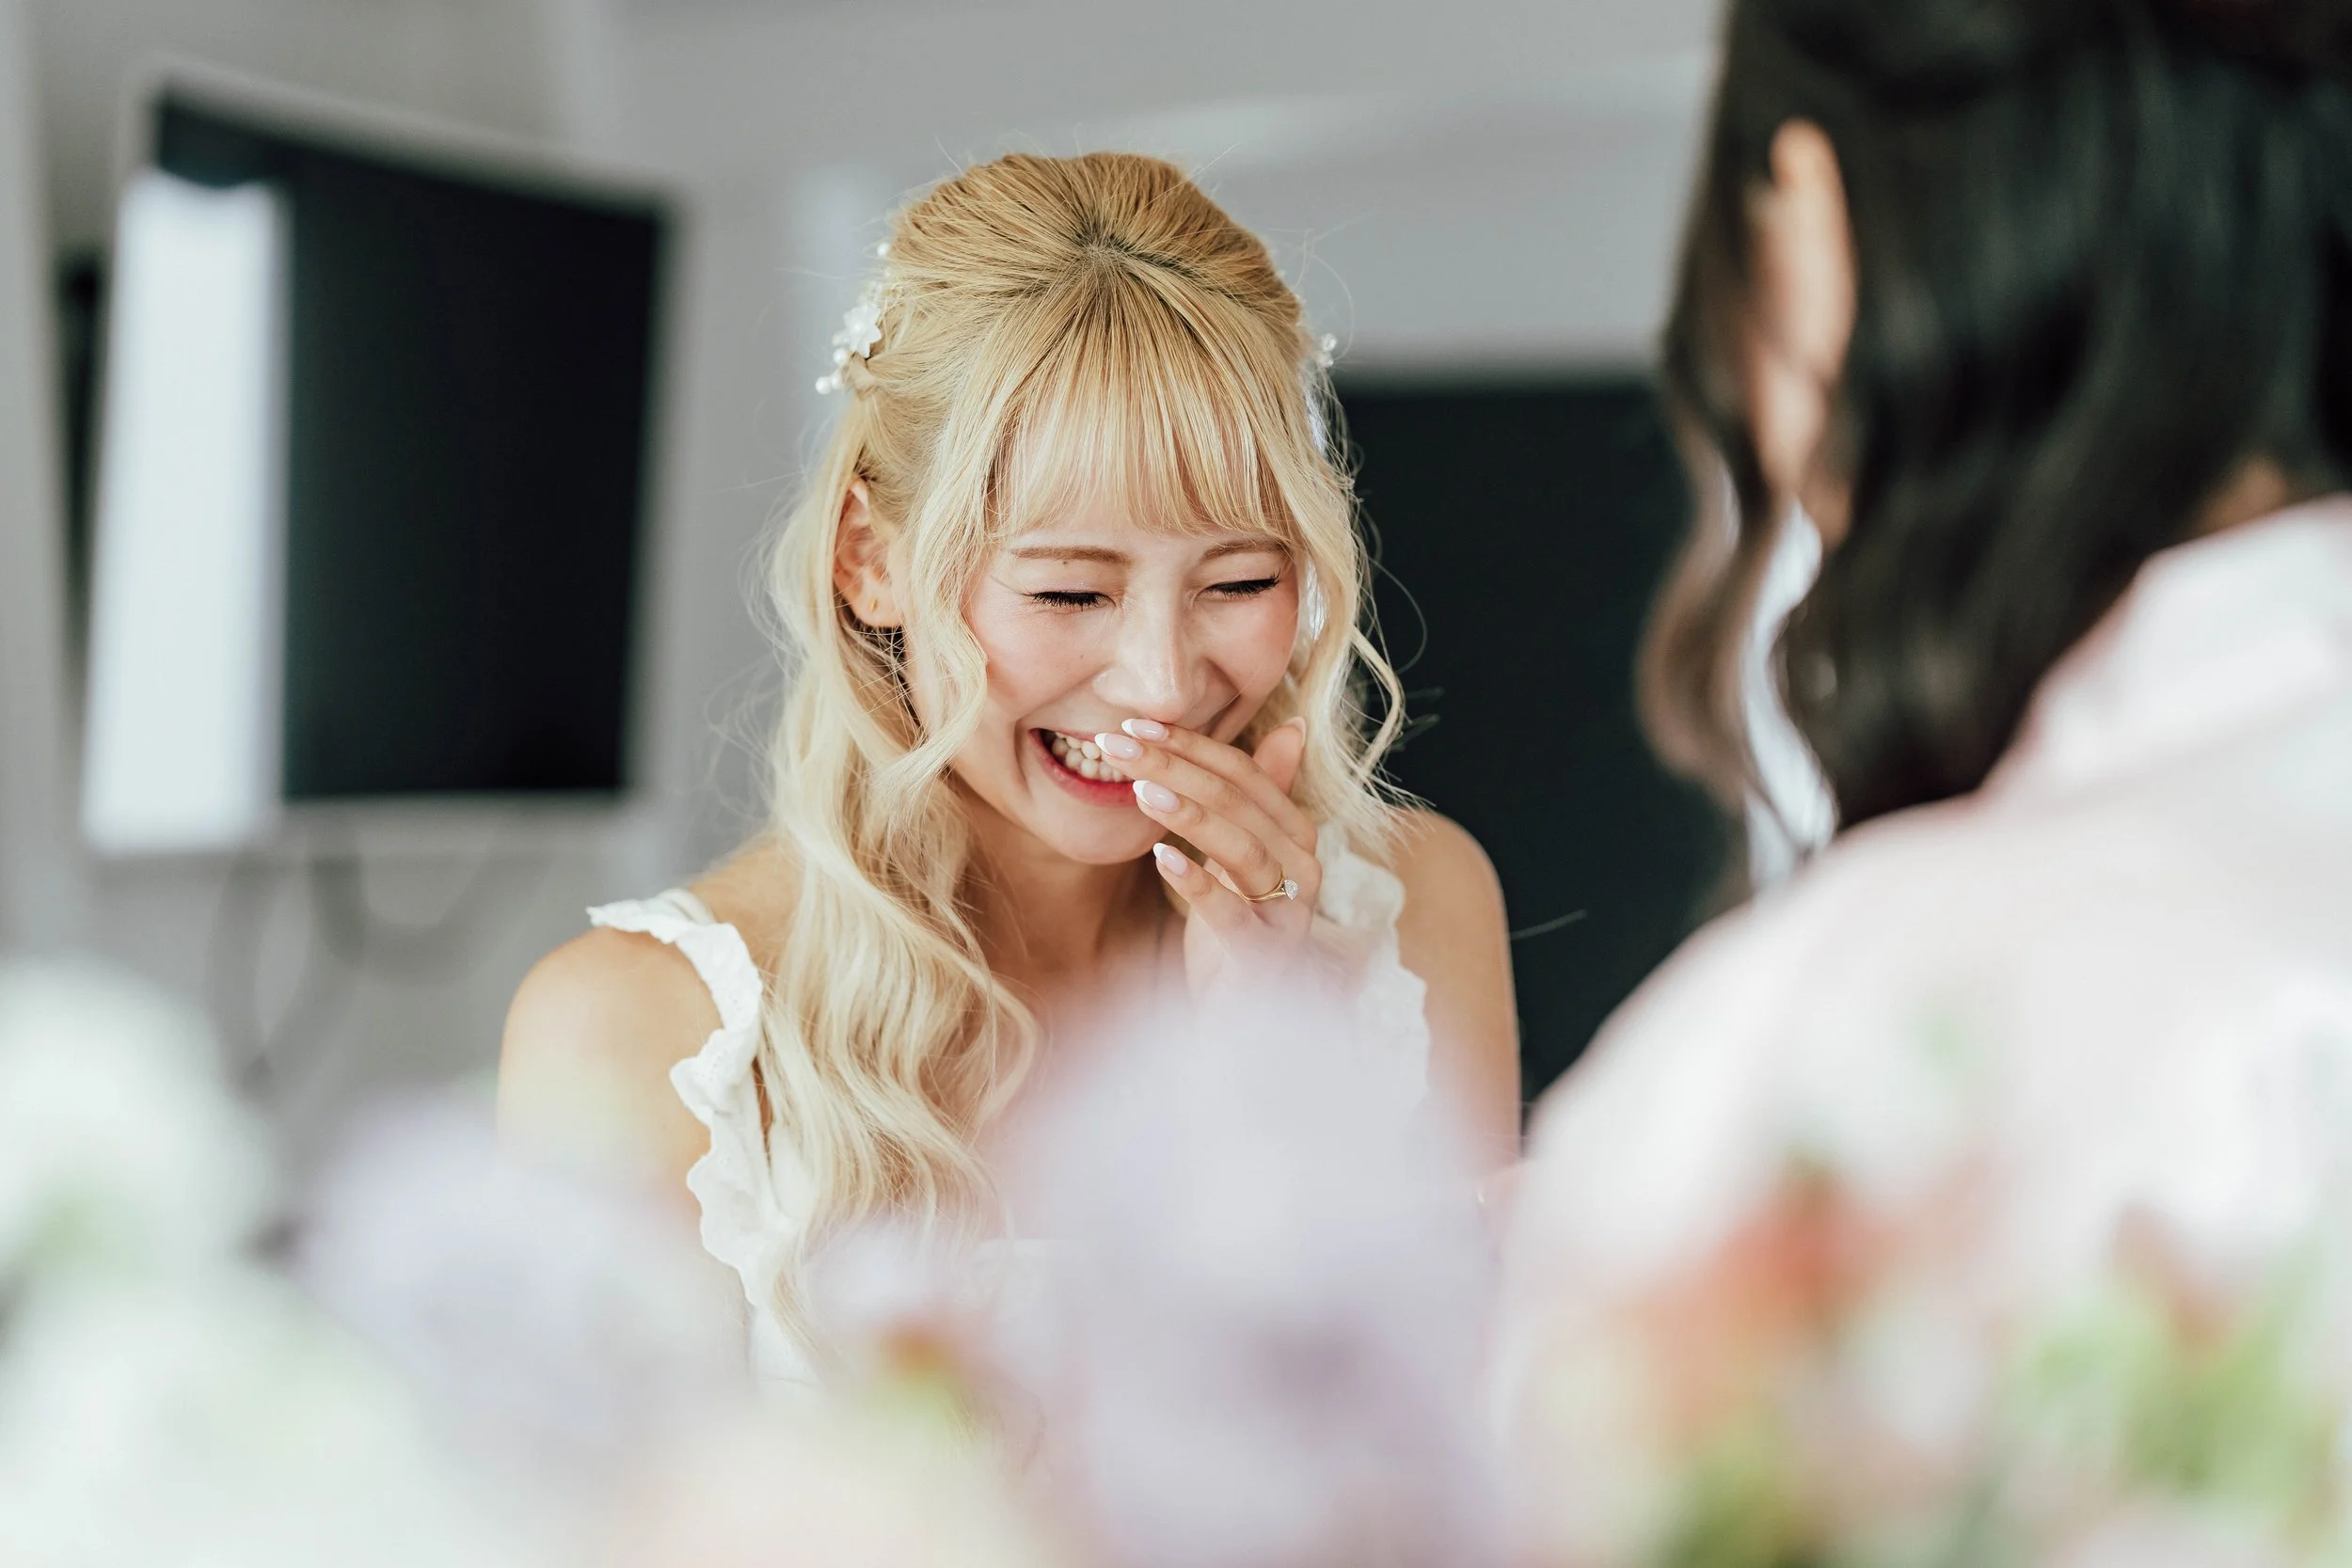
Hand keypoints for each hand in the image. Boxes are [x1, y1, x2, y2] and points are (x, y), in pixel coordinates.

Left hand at [1093, 715, 1324, 1003]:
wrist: (1241, 1018)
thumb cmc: (1235, 930)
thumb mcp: (1240, 859)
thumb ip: (1260, 796)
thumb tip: (1293, 727)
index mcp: (1296, 833)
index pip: (1244, 773)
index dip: (1191, 745)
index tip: (1134, 724)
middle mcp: (1303, 866)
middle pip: (1239, 802)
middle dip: (1176, 767)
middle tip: (1117, 745)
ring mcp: (1288, 912)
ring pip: (1242, 848)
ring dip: (1190, 814)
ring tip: (1140, 791)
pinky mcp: (1264, 954)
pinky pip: (1232, 913)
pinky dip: (1196, 882)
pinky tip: (1160, 858)